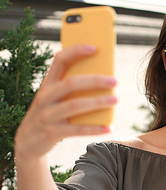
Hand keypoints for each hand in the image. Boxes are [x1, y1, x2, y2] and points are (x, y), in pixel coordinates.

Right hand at [15, 44, 117, 159]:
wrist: (27, 141)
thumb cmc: (50, 113)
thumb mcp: (54, 97)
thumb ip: (71, 87)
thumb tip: (104, 78)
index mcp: (47, 83)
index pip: (59, 60)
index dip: (76, 51)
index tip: (95, 48)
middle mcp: (45, 97)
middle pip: (71, 83)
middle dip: (95, 80)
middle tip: (114, 81)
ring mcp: (47, 115)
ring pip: (75, 105)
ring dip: (97, 102)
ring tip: (115, 100)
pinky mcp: (52, 132)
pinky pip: (77, 130)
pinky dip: (95, 128)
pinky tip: (110, 126)